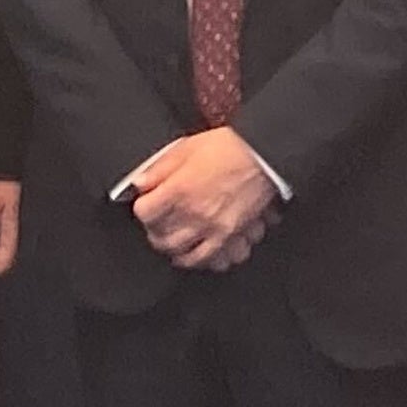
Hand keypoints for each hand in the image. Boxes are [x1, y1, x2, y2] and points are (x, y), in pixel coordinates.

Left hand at [127, 130, 277, 272]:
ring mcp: (213, 228)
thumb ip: (161, 166)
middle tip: (157, 226)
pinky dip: (205, 260)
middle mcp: (194, 214)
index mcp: (180, 190)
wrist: (265, 155)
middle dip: (155, 233)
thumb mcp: (189, 146)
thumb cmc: (231, 147)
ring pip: (184, 255)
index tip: (146, 204)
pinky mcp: (232, 236)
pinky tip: (201, 251)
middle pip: (161, 239)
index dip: (142, 207)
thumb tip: (141, 181)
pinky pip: (214, 260)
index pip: (145, 212)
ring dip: (176, 251)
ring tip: (176, 242)